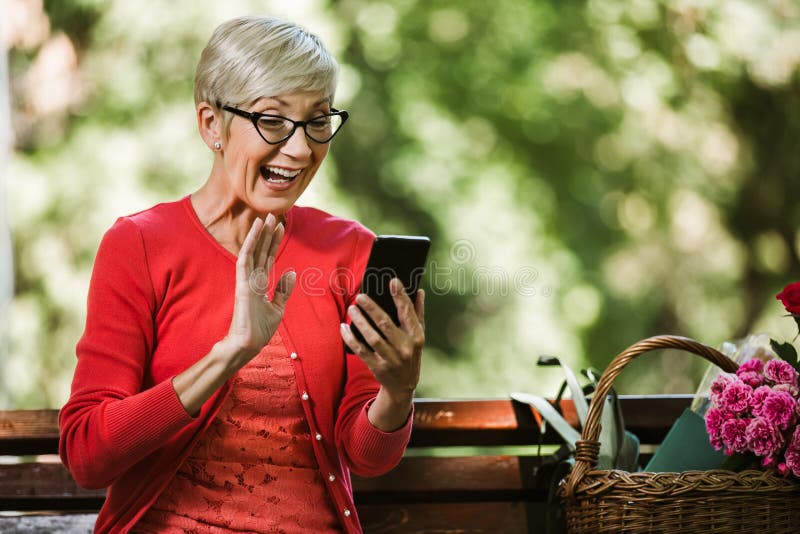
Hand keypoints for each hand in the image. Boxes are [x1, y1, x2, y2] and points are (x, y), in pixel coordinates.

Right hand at [224, 214, 295, 363]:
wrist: (247, 345)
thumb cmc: (259, 330)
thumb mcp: (278, 308)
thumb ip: (283, 290)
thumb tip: (292, 273)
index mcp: (260, 284)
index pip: (268, 257)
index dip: (274, 241)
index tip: (280, 226)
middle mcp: (252, 279)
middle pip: (261, 251)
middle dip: (268, 233)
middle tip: (274, 214)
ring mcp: (246, 280)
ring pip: (253, 251)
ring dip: (259, 234)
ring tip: (265, 217)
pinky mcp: (242, 284)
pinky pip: (245, 259)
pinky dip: (250, 244)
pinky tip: (255, 231)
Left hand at [341, 278, 424, 403]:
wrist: (403, 386)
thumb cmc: (410, 354)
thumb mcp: (418, 335)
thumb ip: (418, 313)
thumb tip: (420, 291)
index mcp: (416, 336)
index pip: (408, 313)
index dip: (400, 296)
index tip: (393, 281)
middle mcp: (405, 348)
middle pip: (386, 324)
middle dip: (372, 309)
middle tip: (361, 296)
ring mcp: (391, 359)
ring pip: (372, 337)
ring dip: (360, 322)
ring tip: (352, 309)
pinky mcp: (377, 366)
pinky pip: (361, 350)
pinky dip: (351, 338)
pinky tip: (344, 327)